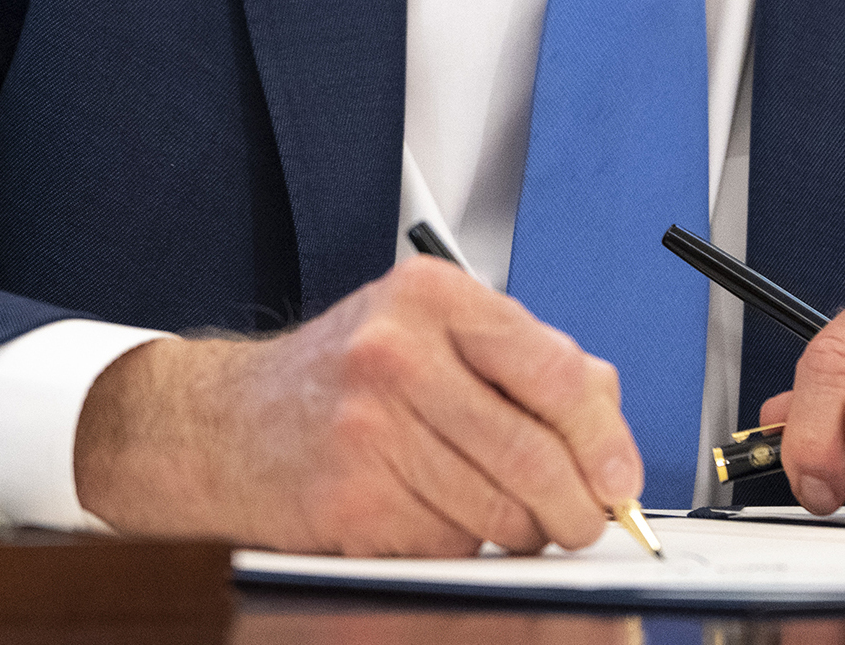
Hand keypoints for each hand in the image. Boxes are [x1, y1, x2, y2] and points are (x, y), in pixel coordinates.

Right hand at [72, 257, 643, 555]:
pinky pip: (448, 545)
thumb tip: (611, 429)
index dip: (604, 438)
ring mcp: (370, 426)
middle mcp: (399, 352)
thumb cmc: (340, 379)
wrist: (224, 424)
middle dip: (575, 506)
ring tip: (491, 509)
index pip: (556, 371)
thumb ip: (524, 360)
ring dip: (515, 531)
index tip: (620, 479)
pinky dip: (457, 547)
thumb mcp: (431, 332)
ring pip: (499, 510)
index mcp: (433, 298)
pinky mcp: (351, 499)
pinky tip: (428, 513)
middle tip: (581, 520)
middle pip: (535, 454)